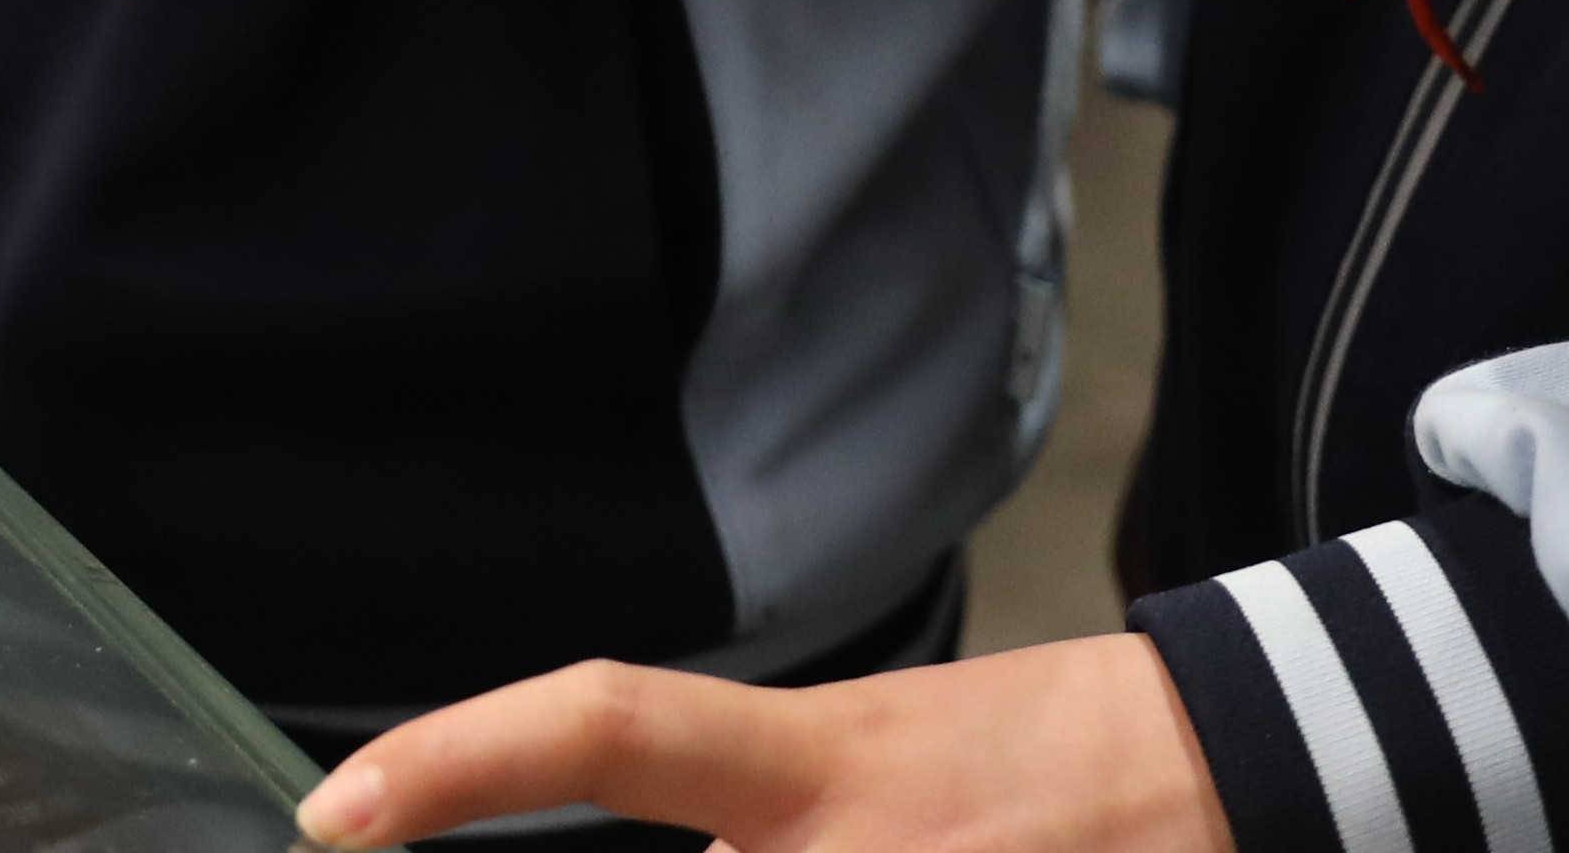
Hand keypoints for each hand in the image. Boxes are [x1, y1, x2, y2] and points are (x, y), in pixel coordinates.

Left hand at [303, 641, 1227, 852]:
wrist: (1235, 773)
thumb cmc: (1031, 771)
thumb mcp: (865, 764)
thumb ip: (744, 820)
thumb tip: (667, 844)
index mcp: (817, 767)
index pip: (609, 726)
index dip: (459, 759)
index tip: (333, 813)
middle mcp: (856, 845)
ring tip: (883, 850)